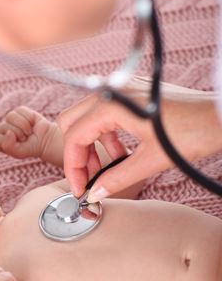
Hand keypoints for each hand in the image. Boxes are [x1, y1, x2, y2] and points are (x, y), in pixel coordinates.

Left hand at [0, 106, 54, 159]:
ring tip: (28, 131)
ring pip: (10, 116)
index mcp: (0, 142)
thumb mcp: (20, 153)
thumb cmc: (32, 148)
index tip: (18, 144)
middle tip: (26, 138)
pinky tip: (32, 123)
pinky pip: (19, 110)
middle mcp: (3, 130)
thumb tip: (8, 132)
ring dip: (23, 125)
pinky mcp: (19, 111)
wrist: (46, 139)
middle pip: (3, 127)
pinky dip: (28, 117)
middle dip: (18, 133)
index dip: (6, 141)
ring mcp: (10, 120)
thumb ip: (9, 147)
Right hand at [57, 81, 221, 197]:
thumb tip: (96, 192)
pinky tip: (122, 152)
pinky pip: (106, 112)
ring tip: (110, 166)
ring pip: (88, 117)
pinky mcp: (134, 92)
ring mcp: (123, 88)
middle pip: (73, 122)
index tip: (81, 187)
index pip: (74, 137)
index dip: (73, 167)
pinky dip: (107, 134)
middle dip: (78, 154)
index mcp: (112, 105)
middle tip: (91, 177)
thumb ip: (117, 178)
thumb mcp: (151, 161)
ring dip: (93, 144)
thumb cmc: (194, 132)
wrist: (221, 115)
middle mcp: (113, 91)